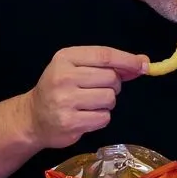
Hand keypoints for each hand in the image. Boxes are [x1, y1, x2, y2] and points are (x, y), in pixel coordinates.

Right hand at [24, 46, 148, 148]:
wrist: (32, 117)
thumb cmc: (59, 89)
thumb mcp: (77, 69)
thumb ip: (109, 65)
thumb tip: (143, 63)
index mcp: (65, 58)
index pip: (104, 55)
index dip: (127, 60)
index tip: (143, 65)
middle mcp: (63, 77)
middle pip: (110, 78)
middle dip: (112, 85)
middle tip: (96, 90)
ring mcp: (65, 100)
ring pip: (109, 98)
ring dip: (106, 103)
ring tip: (89, 104)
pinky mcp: (70, 122)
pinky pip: (103, 118)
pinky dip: (100, 118)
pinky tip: (85, 117)